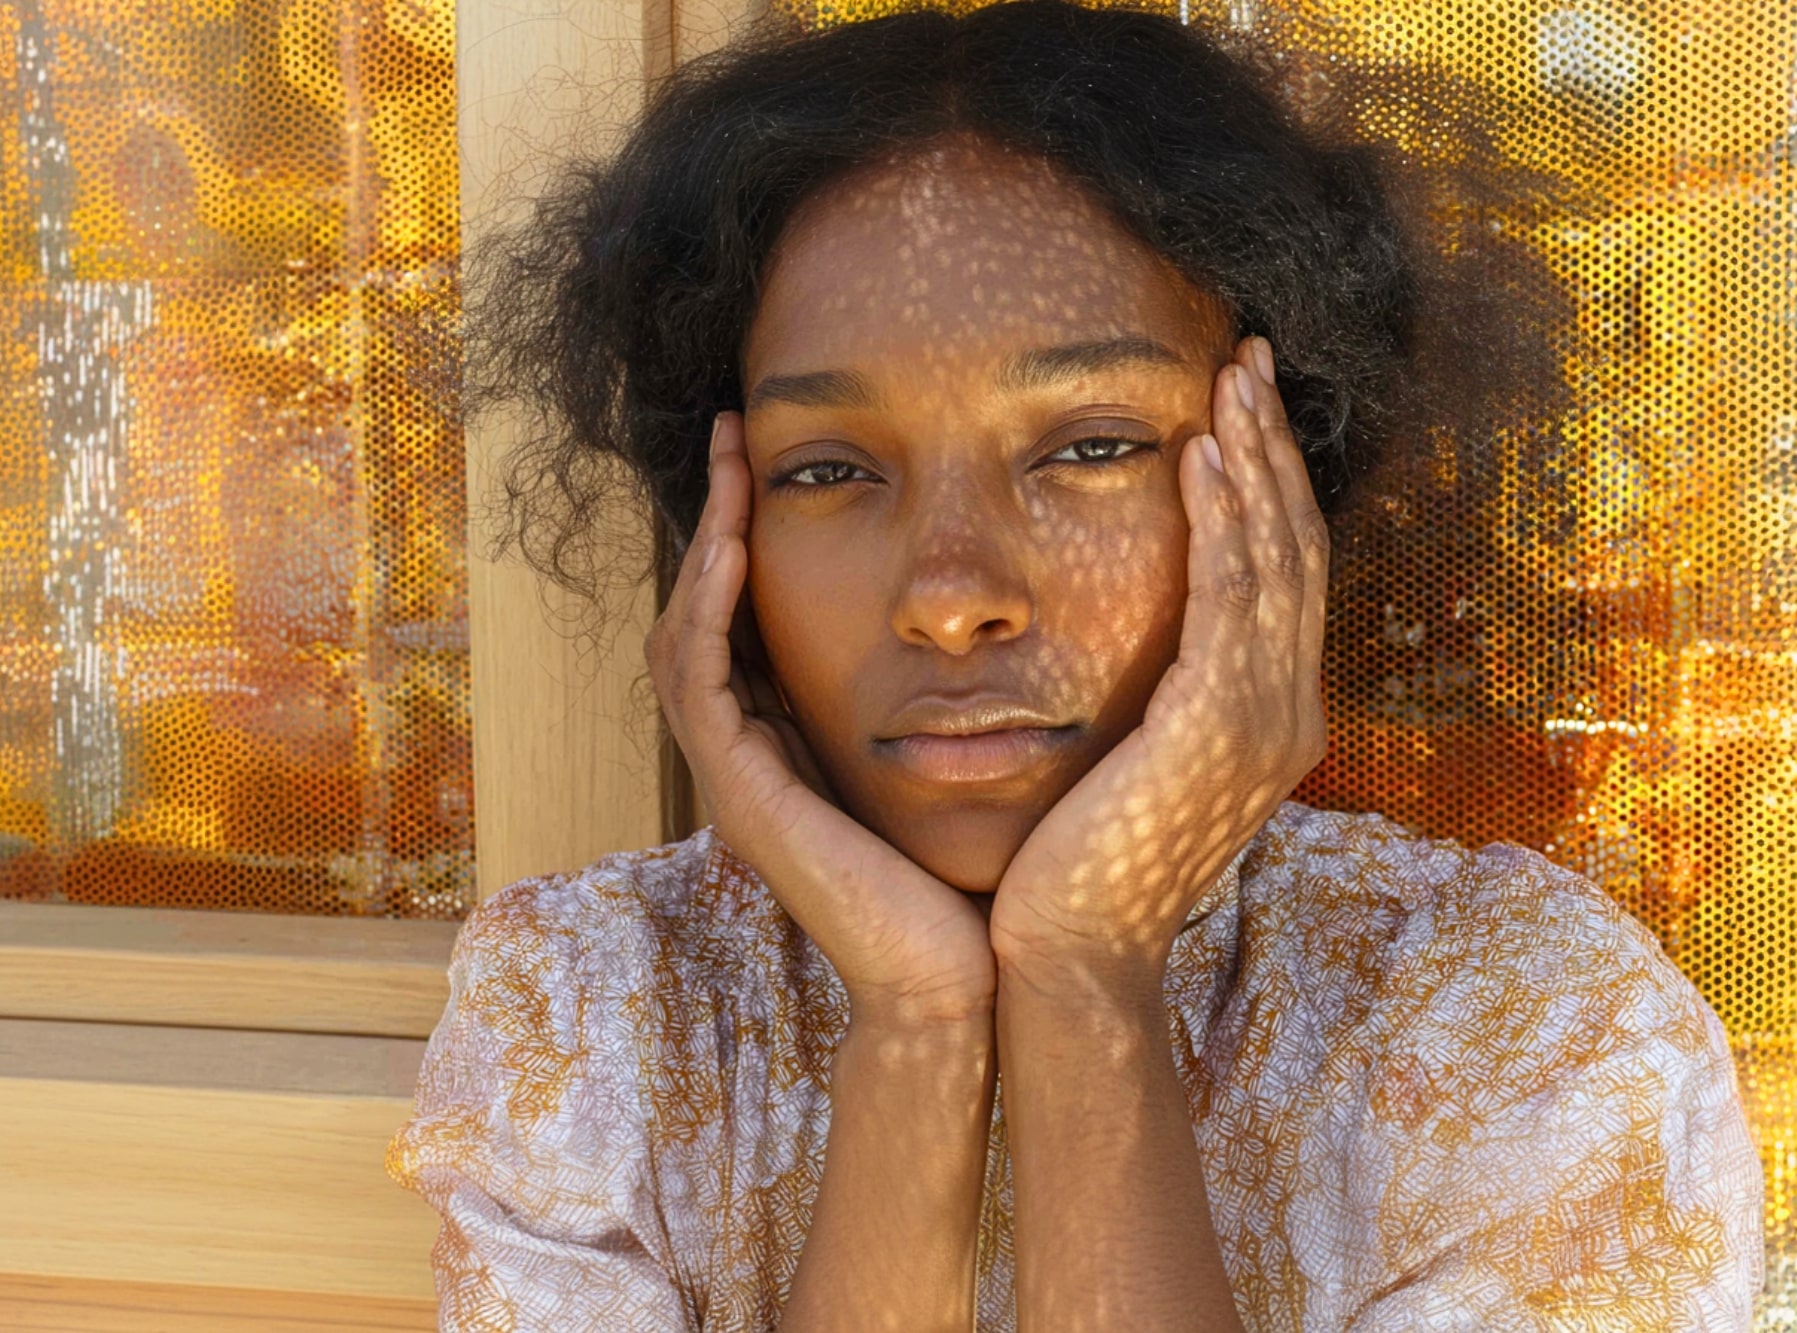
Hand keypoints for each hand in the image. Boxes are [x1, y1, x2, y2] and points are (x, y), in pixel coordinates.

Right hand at [645, 412, 996, 1027]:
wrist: (962, 972)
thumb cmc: (972, 870)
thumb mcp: (950, 754)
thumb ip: (939, 691)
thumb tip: (990, 609)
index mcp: (791, 743)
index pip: (746, 618)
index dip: (749, 536)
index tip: (777, 455)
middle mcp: (751, 754)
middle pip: (702, 612)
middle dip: (713, 519)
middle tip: (733, 434)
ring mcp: (735, 777)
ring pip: (687, 632)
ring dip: (702, 541)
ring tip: (728, 462)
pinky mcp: (740, 795)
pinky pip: (702, 679)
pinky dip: (710, 605)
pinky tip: (735, 542)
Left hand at [987, 337, 1329, 989]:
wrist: (1068, 957)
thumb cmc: (1083, 864)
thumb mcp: (1138, 763)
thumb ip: (1165, 699)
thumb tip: (1150, 643)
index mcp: (1271, 718)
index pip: (1284, 575)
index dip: (1271, 485)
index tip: (1242, 409)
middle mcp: (1288, 713)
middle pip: (1295, 549)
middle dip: (1274, 448)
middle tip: (1251, 358)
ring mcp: (1263, 721)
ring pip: (1273, 558)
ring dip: (1254, 460)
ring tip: (1229, 379)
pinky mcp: (1216, 725)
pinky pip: (1228, 597)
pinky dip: (1221, 520)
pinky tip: (1200, 456)